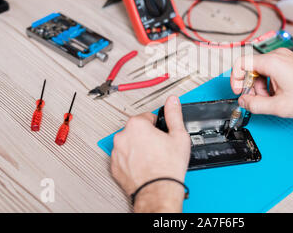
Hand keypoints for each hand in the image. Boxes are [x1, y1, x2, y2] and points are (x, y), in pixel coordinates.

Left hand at [111, 95, 189, 211]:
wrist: (158, 191)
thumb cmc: (167, 167)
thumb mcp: (178, 135)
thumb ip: (174, 114)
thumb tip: (172, 101)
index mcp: (137, 125)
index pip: (147, 117)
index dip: (158, 126)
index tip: (162, 134)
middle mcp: (122, 136)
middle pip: (137, 129)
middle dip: (147, 136)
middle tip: (159, 147)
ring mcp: (116, 152)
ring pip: (129, 144)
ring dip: (138, 147)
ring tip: (152, 158)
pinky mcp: (114, 167)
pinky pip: (123, 158)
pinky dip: (131, 160)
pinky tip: (144, 166)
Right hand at [231, 48, 292, 117]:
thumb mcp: (279, 106)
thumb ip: (255, 105)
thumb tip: (243, 102)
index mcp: (273, 62)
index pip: (241, 62)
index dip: (235, 78)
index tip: (238, 91)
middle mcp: (278, 55)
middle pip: (251, 68)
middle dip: (252, 87)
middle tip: (258, 101)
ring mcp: (284, 57)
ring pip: (261, 71)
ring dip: (262, 87)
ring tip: (274, 99)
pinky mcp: (289, 62)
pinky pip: (271, 71)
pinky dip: (270, 83)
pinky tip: (280, 94)